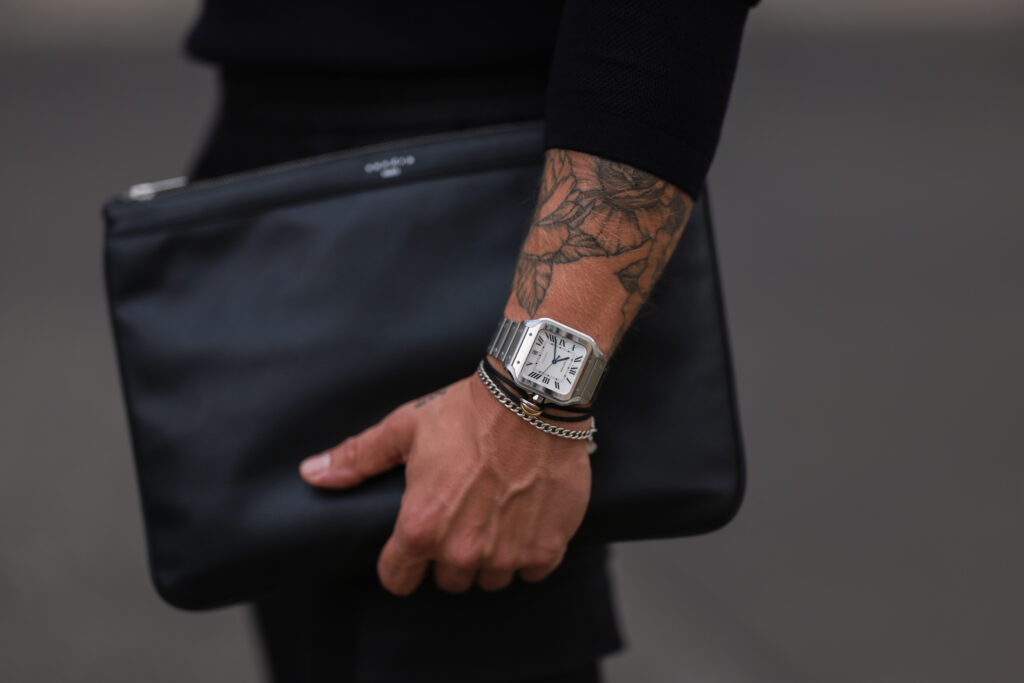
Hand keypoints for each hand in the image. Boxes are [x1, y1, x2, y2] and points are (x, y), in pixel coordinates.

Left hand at [298, 372, 591, 595]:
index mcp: (422, 527)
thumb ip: (358, 458)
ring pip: (491, 579)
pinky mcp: (546, 549)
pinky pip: (531, 572)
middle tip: (462, 514)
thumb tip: (311, 474)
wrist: (533, 399)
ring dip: (491, 555)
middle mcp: (463, 551)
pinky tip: (526, 519)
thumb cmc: (467, 412)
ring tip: (496, 514)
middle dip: (451, 554)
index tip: (414, 544)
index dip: (402, 562)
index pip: (398, 579)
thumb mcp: (405, 429)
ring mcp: (508, 554)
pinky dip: (530, 552)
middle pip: (449, 580)